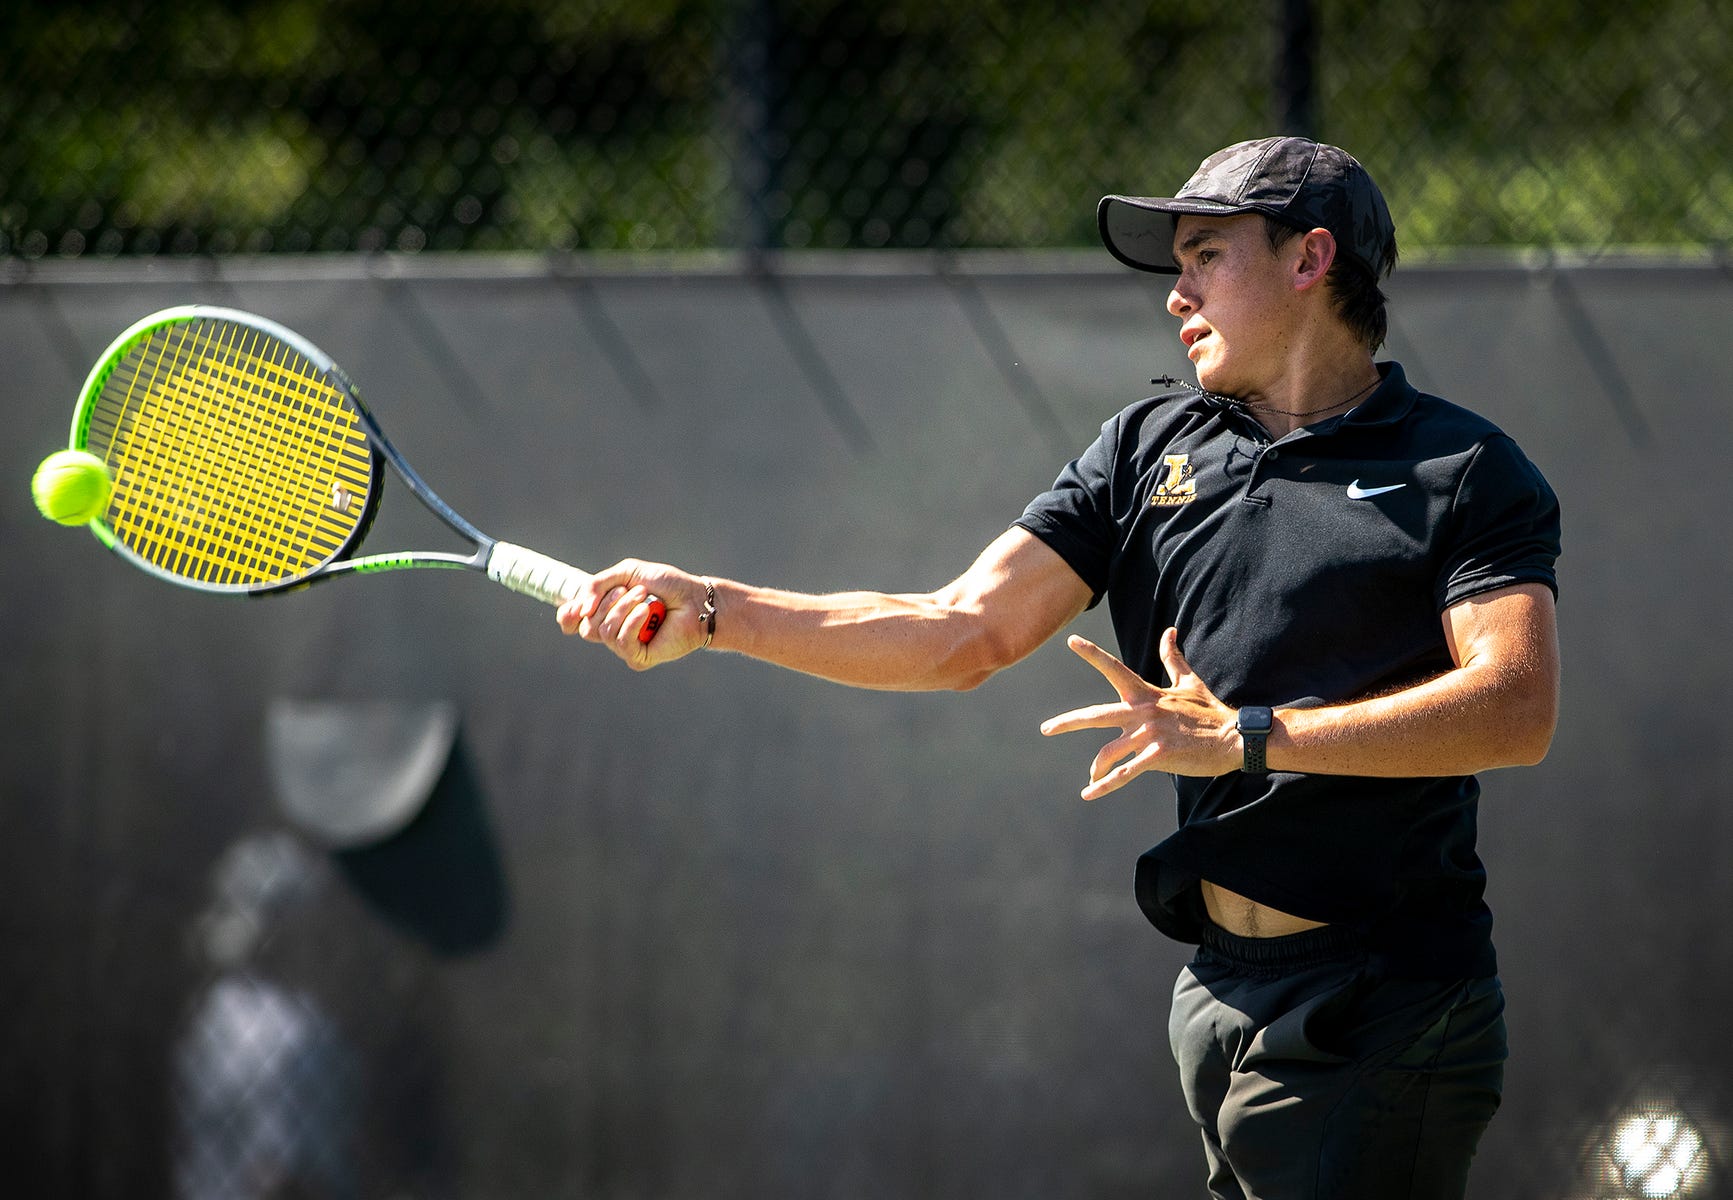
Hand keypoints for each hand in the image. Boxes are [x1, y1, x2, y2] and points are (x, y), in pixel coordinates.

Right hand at [557, 559, 705, 669]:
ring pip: (602, 632)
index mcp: (605, 610)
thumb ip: (598, 584)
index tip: (576, 607)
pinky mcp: (638, 657)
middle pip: (585, 626)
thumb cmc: (666, 585)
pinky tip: (647, 612)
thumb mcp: (628, 573)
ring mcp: (624, 645)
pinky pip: (621, 642)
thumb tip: (580, 610)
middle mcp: (611, 629)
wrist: (695, 599)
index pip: (572, 621)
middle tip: (634, 590)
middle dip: (607, 603)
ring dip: (623, 609)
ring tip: (645, 598)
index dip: (567, 616)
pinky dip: (632, 623)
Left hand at [1039, 628, 1237, 798]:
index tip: (1071, 641)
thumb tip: (1169, 631)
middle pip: (1097, 714)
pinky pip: (1126, 773)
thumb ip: (1172, 658)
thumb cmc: (1210, 711)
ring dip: (1096, 767)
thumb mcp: (1189, 682)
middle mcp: (1144, 711)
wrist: (1235, 736)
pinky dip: (1106, 784)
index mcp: (1147, 694)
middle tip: (1045, 729)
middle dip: (1068, 722)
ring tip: (1090, 779)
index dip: (1092, 654)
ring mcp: (1150, 734)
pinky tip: (1089, 793)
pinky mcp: (1159, 756)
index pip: (1114, 669)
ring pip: (1109, 751)